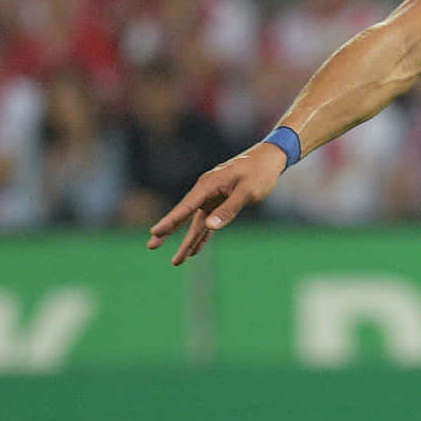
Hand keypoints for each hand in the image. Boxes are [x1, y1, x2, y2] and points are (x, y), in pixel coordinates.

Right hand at [146, 142, 288, 265]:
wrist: (269, 159)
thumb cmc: (259, 173)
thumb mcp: (247, 192)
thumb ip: (229, 209)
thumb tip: (209, 227)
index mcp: (208, 185)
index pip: (186, 207)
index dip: (170, 221)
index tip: (155, 232)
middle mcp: (206, 191)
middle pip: (184, 215)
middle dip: (168, 232)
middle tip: (151, 246)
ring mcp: (212, 197)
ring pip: (196, 224)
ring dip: (187, 242)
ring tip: (176, 262)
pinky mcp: (221, 202)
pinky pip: (208, 223)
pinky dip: (203, 236)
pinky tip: (196, 250)